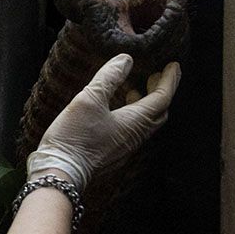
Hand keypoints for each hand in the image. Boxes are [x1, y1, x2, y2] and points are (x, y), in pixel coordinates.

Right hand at [26, 53, 179, 189]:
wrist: (61, 173)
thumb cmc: (75, 137)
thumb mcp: (89, 99)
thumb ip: (109, 77)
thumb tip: (126, 60)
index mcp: (136, 121)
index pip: (162, 97)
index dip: (169, 80)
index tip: (173, 66)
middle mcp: (135, 136)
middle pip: (158, 113)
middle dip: (160, 93)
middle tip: (156, 77)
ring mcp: (125, 148)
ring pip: (145, 124)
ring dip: (145, 105)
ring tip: (134, 91)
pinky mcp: (113, 155)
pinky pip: (131, 132)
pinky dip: (131, 117)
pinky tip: (115, 112)